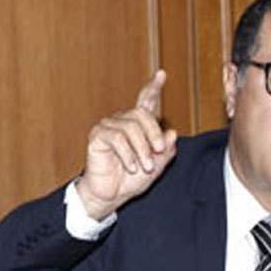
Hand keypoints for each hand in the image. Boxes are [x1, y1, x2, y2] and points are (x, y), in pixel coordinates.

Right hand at [76, 70, 176, 219]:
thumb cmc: (132, 180)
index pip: (146, 102)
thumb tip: (173, 133)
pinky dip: (128, 154)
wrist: (112, 195)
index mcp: (138, 126)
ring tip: (144, 166)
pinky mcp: (98, 136)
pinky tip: (131, 166)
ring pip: (131, 127)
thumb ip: (166, 151)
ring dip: (142, 149)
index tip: (162, 74)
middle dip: (154, 134)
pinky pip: (117, 138)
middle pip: (142, 114)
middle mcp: (122, 122)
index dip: (153, 87)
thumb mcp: (157, 166)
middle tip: (159, 152)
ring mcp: (108, 127)